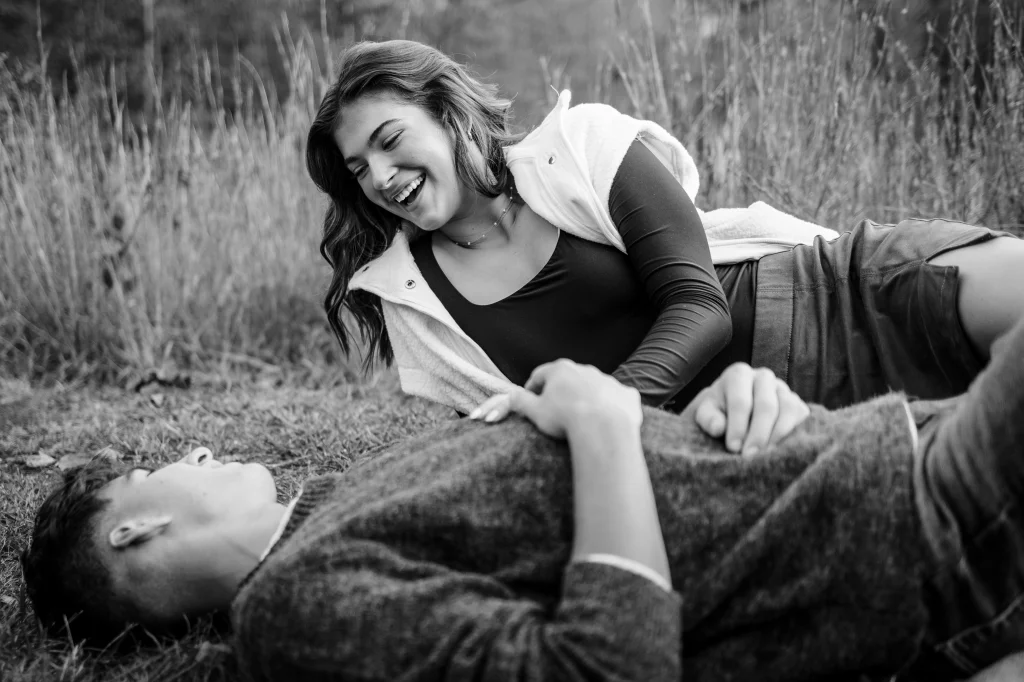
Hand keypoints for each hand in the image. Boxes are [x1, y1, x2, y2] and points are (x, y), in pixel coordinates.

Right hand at [470, 359, 641, 438]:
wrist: (604, 428)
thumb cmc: (565, 418)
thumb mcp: (534, 412)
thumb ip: (518, 402)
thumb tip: (506, 397)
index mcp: (561, 369)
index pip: (540, 375)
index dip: (533, 388)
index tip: (530, 400)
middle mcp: (586, 369)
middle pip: (569, 379)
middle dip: (562, 393)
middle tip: (556, 412)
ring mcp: (608, 380)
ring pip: (594, 389)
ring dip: (588, 400)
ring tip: (583, 421)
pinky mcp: (627, 395)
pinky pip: (618, 400)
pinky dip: (613, 409)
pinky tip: (608, 424)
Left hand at [691, 363, 808, 454]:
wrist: (734, 409)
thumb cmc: (719, 412)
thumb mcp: (707, 413)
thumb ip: (709, 419)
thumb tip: (718, 428)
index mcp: (739, 375)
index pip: (740, 401)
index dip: (737, 426)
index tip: (733, 448)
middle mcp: (763, 377)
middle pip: (766, 406)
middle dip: (758, 434)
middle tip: (749, 457)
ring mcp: (783, 389)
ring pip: (788, 409)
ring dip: (777, 436)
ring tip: (766, 456)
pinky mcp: (798, 403)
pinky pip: (802, 417)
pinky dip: (793, 435)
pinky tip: (781, 450)